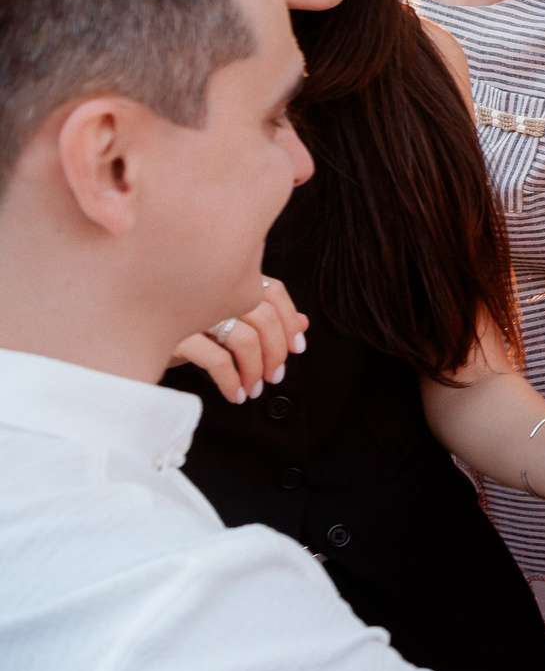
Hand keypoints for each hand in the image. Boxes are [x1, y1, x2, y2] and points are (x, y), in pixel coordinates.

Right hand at [172, 276, 307, 404]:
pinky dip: (232, 381)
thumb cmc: (168, 328)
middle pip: (264, 314)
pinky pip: (217, 359)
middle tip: (275, 375)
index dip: (291, 318)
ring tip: (254, 388)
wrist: (115, 338)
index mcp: (222, 277)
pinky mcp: (171, 334)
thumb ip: (258, 317)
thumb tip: (302, 323)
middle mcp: (207, 287)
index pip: (274, 289)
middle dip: (277, 350)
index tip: (297, 347)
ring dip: (256, 370)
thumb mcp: (216, 321)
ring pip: (245, 338)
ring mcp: (188, 308)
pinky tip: (234, 393)